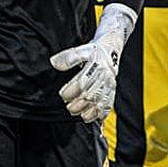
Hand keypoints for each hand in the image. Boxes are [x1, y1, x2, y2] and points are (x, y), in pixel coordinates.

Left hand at [51, 3, 134, 123]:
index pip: (82, 82)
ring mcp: (109, 85)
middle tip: (69, 107)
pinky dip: (101, 113)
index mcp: (96, 66)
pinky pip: (109, 104)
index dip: (71, 91)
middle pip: (90, 95)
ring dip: (89, 111)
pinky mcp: (112, 91)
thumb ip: (67, 57)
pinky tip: (94, 117)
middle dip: (78, 104)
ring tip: (79, 114)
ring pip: (100, 102)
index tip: (63, 94)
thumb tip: (54, 63)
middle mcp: (104, 77)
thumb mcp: (80, 49)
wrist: (111, 49)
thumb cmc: (95, 51)